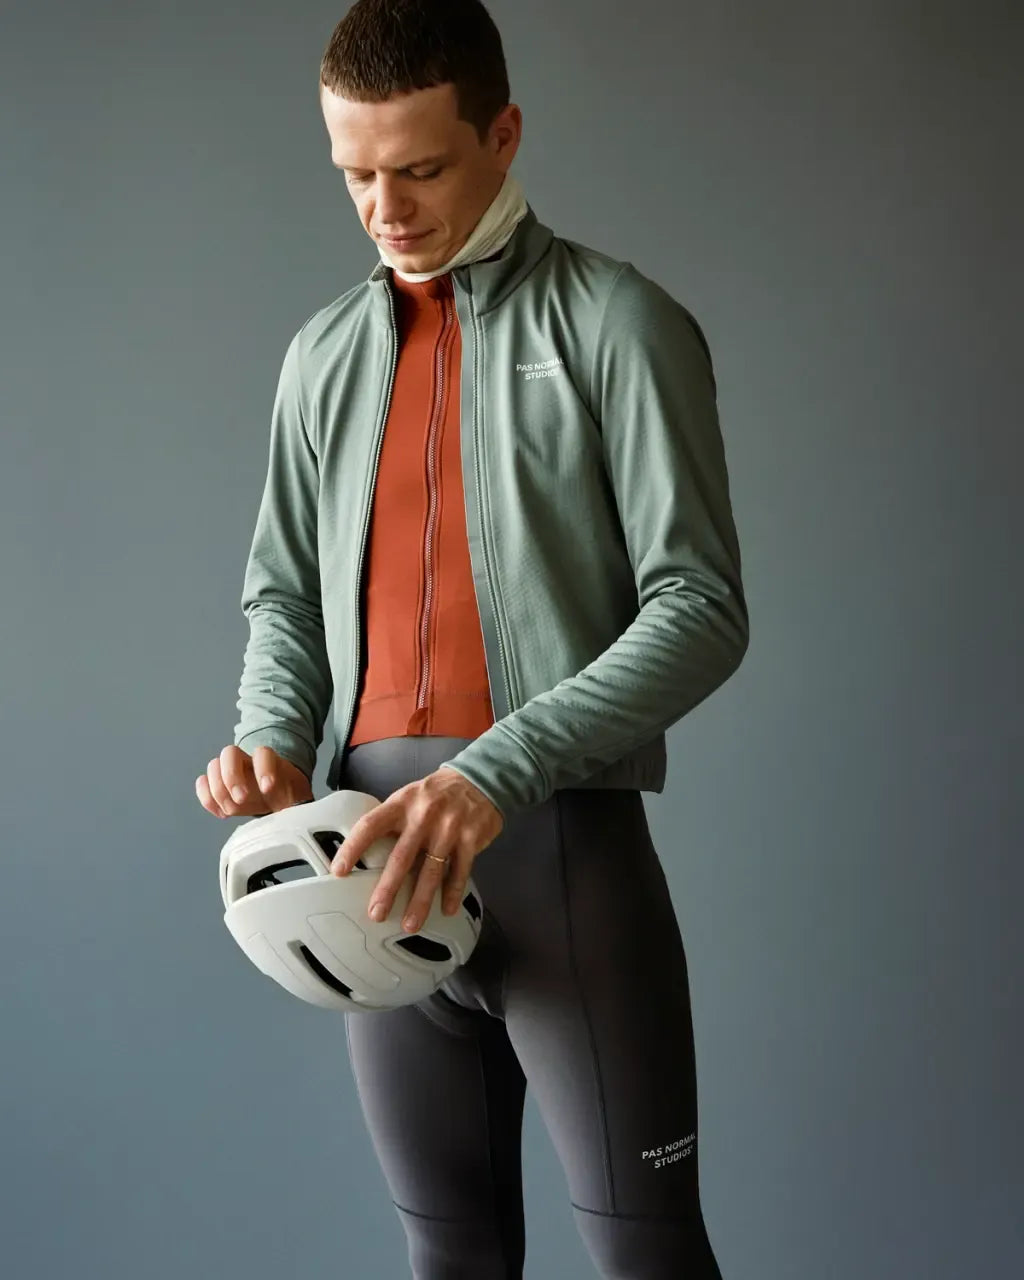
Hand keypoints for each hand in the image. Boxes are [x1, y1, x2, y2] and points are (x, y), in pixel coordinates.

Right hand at [195, 745, 312, 816]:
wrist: (279, 799)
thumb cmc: (289, 796)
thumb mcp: (297, 798)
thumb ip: (296, 801)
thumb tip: (297, 812)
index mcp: (269, 761)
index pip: (263, 753)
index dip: (263, 769)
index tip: (267, 789)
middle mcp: (246, 762)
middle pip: (229, 752)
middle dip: (232, 776)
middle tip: (241, 799)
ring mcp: (230, 772)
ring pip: (213, 766)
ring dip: (218, 788)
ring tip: (231, 810)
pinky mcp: (219, 786)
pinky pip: (203, 784)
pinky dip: (207, 798)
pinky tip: (222, 814)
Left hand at [330, 766, 502, 933]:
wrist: (479, 779)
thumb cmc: (436, 793)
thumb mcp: (409, 796)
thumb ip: (392, 820)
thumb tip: (366, 851)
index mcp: (402, 803)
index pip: (370, 825)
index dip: (353, 848)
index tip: (339, 872)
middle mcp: (424, 815)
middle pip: (402, 856)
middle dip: (388, 889)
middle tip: (377, 914)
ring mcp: (449, 827)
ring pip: (432, 871)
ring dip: (421, 901)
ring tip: (410, 924)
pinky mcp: (471, 838)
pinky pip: (460, 871)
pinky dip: (453, 892)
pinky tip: (447, 909)